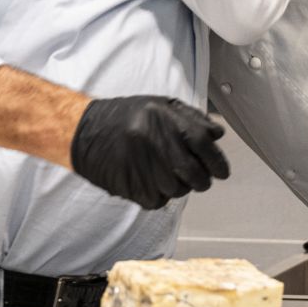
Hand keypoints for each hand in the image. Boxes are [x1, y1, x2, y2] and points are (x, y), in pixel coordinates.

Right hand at [70, 96, 229, 209]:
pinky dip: (160, 195)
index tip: (222, 171)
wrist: (85, 131)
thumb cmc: (125, 117)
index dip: (218, 161)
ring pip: (179, 191)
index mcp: (166, 121)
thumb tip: (218, 135)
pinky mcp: (133, 188)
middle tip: (198, 178)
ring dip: (179, 187)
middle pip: (196, 175)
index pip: (204, 145)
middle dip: (202, 180)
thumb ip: (192, 118)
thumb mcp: (160, 105)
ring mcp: (145, 168)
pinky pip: (159, 201)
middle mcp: (157, 144)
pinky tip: (150, 180)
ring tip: (165, 174)